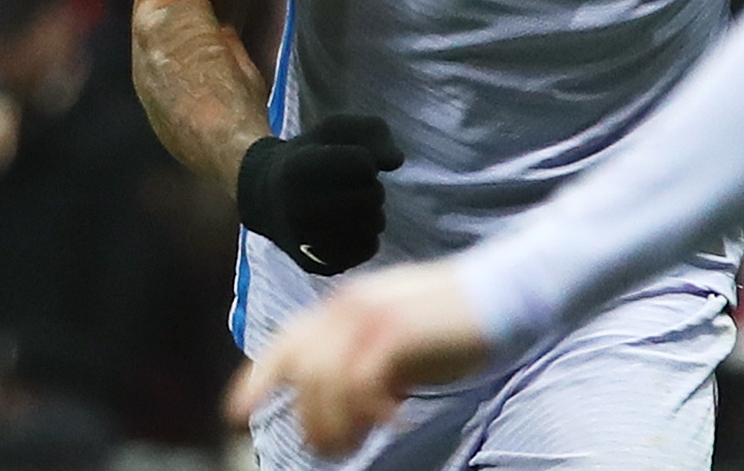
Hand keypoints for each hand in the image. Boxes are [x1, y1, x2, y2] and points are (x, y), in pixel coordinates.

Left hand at [226, 262, 491, 455]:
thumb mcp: (396, 336)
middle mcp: (351, 307)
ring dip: (336, 423)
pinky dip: (369, 411)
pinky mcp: (397, 334)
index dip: (257, 378)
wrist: (505, 292)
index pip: (287, 342)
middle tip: (330, 451)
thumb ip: (363, 358)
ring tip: (357, 444)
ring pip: (325, 383)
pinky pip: (361, 383)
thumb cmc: (454, 321)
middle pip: (303, 374)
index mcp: (347, 304)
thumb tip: (338, 407)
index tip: (238, 414)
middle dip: (310, 420)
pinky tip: (393, 420)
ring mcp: (373, 318)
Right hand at [237, 115, 403, 275]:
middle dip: (371, 186)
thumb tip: (396, 161)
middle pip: (373, 195)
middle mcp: (298, 208)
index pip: (365, 164)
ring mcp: (305, 242)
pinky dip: (367, 235)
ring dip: (371, 212)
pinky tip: (346, 227)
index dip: (365, 158)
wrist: (267, 198)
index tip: (344, 161)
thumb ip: (374, 133)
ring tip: (345, 205)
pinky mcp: (317, 265)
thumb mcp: (338, 129)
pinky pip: (368, 248)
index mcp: (300, 168)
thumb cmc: (313, 156)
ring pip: (375, 224)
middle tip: (347, 185)